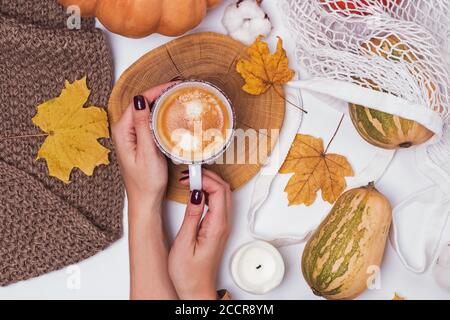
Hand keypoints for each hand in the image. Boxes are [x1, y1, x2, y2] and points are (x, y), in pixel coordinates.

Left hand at [112, 82, 175, 208]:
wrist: (145, 200)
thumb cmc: (146, 182)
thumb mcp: (146, 152)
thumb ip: (142, 125)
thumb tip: (139, 100)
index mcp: (122, 131)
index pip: (139, 101)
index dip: (156, 90)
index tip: (173, 86)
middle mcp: (124, 131)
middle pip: (142, 103)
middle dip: (160, 93)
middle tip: (179, 88)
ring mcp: (131, 135)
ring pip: (146, 111)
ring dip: (161, 103)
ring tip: (178, 97)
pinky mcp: (139, 140)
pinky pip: (149, 121)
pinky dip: (161, 114)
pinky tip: (171, 114)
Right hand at [169, 169, 231, 299]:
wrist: (196, 291)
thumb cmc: (188, 274)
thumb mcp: (184, 243)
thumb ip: (192, 215)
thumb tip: (197, 193)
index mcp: (217, 226)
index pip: (219, 191)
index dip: (205, 178)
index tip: (189, 176)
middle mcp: (224, 224)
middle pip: (224, 189)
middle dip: (208, 176)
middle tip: (188, 174)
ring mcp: (222, 226)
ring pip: (223, 195)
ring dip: (209, 183)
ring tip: (190, 180)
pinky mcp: (217, 228)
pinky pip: (218, 203)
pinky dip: (209, 192)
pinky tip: (196, 192)